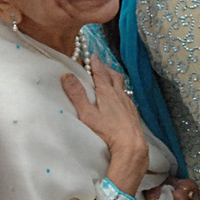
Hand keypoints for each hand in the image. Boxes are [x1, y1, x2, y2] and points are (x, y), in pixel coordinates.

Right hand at [63, 58, 151, 195]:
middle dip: (106, 68)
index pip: (100, 72)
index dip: (96, 63)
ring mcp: (128, 103)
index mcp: (107, 92)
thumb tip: (67, 76)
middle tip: (100, 65)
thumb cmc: (107, 131)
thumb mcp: (87, 113)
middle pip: (114, 76)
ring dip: (115, 79)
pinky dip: (122, 92)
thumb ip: (77, 95)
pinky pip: (127, 97)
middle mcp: (119, 94)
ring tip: (111, 78)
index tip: (92, 55)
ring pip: (122, 86)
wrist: (131, 144)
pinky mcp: (133, 113)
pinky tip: (121, 99)